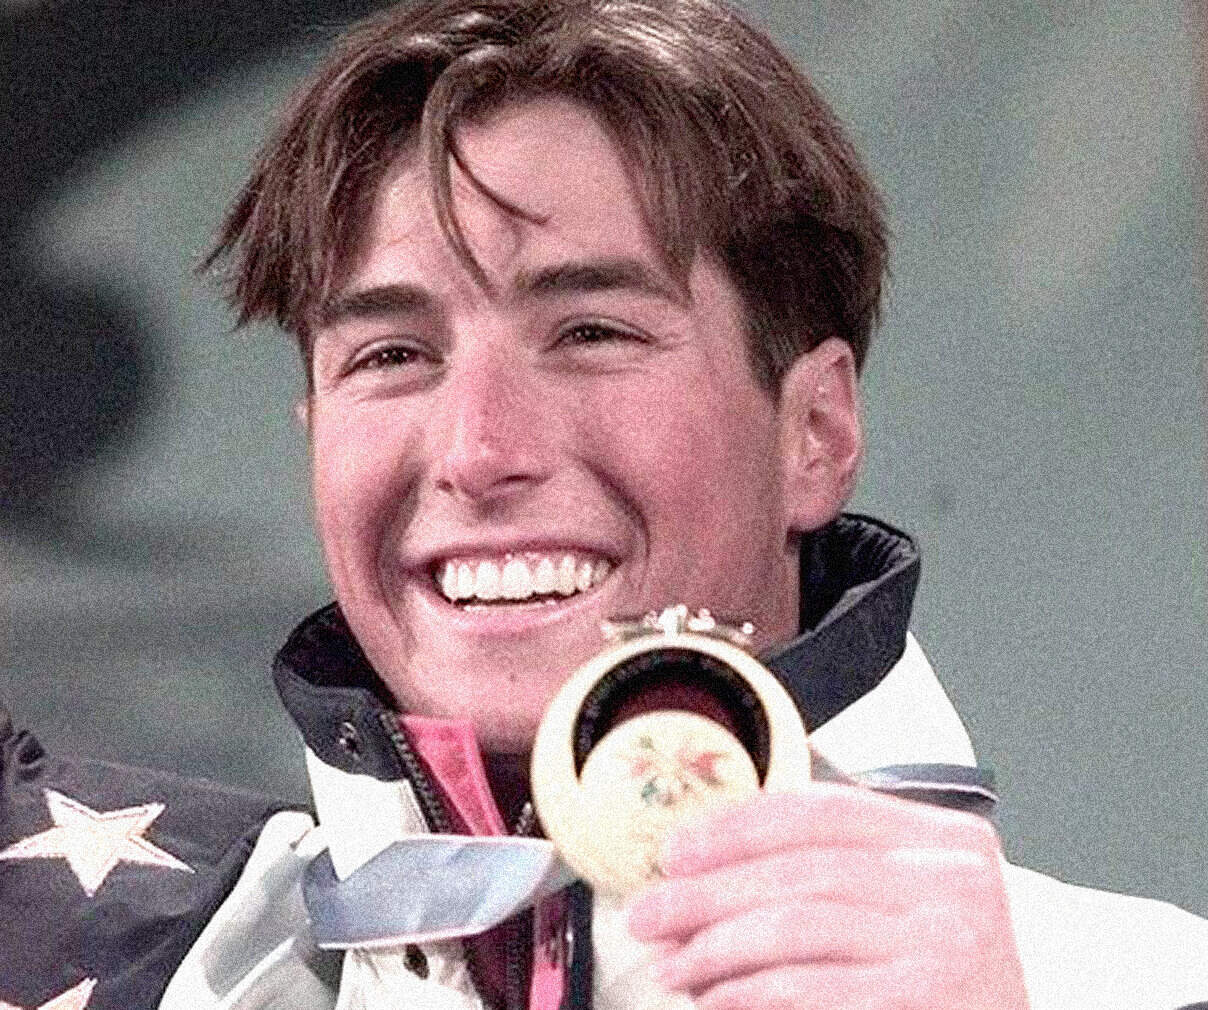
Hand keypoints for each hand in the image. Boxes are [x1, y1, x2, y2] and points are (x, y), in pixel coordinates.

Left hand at [626, 784, 1029, 1009]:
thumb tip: (701, 865)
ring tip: (672, 964)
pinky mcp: (929, 1001)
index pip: (820, 809)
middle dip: (707, 891)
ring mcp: (948, 943)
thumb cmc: (941, 977)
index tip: (673, 852)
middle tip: (646, 914)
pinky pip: (812, 987)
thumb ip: (833, 868)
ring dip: (717, 946)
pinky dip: (752, 993)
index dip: (736, 825)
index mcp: (944, 836)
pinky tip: (716, 998)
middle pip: (799, 868)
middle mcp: (954, 880)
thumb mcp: (906, 902)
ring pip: (797, 925)